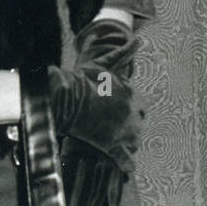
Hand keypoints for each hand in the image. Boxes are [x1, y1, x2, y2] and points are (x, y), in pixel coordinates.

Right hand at [48, 19, 139, 174]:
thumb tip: (139, 39)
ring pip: (134, 140)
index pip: (141, 105)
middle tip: (120, 126)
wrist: (65, 98)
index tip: (125, 110)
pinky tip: (128, 166)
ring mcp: (122, 130)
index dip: (133, 108)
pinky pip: (125, 159)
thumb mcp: (105, 64)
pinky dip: (128, 163)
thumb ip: (124, 53)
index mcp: (131, 95)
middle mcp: (131, 113)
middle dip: (132, 124)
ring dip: (130, 141)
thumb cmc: (83, 80)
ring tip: (121, 143)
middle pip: (138, 123)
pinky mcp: (112, 146)